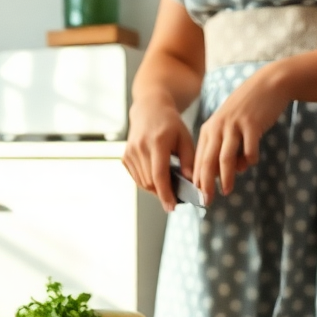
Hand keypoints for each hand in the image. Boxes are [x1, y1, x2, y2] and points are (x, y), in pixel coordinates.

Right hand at [123, 92, 195, 212]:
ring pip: (142, 182)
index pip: (159, 175)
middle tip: (176, 195)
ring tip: (168, 185)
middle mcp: (140, 148)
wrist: (149, 109)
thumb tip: (191, 182)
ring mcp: (130, 153)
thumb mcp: (185, 138)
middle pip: (150, 182)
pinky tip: (156, 177)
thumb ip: (189, 160)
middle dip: (163, 192)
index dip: (165, 194)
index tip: (172, 207)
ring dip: (155, 188)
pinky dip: (147, 182)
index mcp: (157, 143)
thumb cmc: (170, 124)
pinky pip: (137, 178)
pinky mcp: (125, 157)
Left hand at [192, 67, 289, 198]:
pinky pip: (249, 148)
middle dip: (205, 184)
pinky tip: (252, 162)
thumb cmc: (248, 110)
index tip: (198, 196)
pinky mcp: (251, 124)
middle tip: (206, 201)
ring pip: (225, 157)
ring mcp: (234, 126)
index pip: (199, 159)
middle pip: (207, 160)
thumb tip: (231, 173)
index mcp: (209, 129)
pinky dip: (250, 159)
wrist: (267, 84)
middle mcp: (218, 127)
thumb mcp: (230, 127)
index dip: (198, 179)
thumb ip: (228, 148)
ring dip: (225, 176)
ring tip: (226, 190)